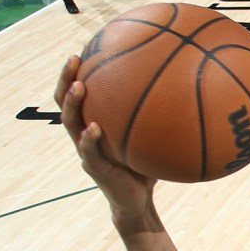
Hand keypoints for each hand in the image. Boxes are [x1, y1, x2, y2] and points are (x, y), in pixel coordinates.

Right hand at [54, 55, 157, 218]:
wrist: (138, 202)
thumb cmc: (144, 168)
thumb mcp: (150, 140)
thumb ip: (158, 119)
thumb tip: (184, 93)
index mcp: (94, 124)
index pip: (79, 93)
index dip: (76, 72)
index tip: (83, 48)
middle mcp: (85, 134)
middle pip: (65, 101)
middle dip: (66, 78)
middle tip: (74, 58)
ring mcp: (87, 152)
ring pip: (70, 123)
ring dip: (72, 104)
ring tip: (79, 87)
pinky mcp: (95, 169)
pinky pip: (89, 151)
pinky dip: (89, 139)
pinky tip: (95, 128)